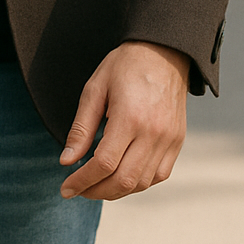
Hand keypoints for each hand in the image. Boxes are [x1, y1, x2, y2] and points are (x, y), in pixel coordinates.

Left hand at [59, 41, 189, 201]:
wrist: (163, 52)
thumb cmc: (124, 66)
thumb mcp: (94, 89)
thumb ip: (81, 128)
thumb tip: (66, 161)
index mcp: (130, 118)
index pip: (103, 164)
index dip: (81, 181)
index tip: (65, 188)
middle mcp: (153, 133)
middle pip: (123, 180)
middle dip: (96, 191)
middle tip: (78, 189)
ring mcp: (169, 139)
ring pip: (141, 183)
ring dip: (116, 191)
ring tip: (96, 185)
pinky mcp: (178, 141)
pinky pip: (159, 175)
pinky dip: (138, 184)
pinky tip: (121, 177)